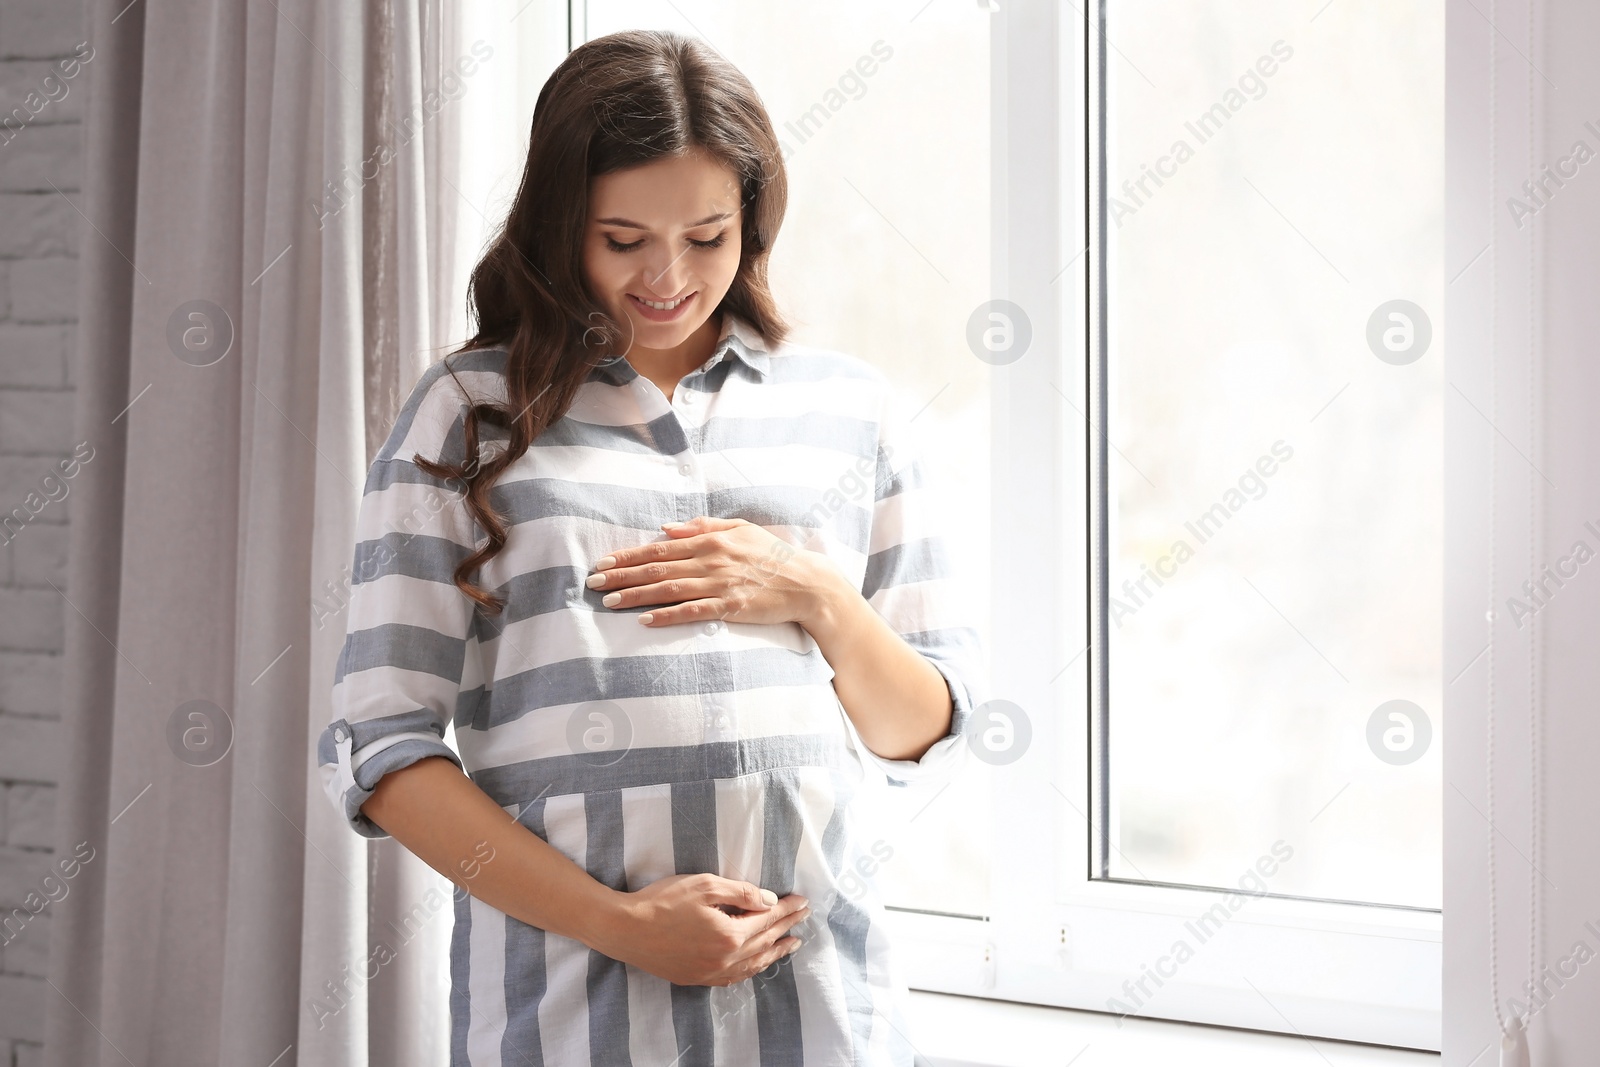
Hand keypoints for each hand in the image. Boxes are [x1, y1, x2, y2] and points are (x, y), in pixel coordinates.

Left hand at [586, 516, 842, 628]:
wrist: (806, 582)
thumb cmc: (772, 554)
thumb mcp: (739, 529)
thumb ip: (701, 526)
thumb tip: (665, 528)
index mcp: (710, 540)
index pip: (659, 548)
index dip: (628, 556)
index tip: (603, 563)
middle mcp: (710, 560)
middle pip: (656, 568)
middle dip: (621, 576)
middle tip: (593, 583)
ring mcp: (719, 584)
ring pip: (667, 589)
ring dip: (635, 595)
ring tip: (608, 602)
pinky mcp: (730, 607)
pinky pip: (692, 612)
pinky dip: (667, 615)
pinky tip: (645, 620)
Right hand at [596, 873, 809, 985]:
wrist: (626, 930)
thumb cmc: (662, 901)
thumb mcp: (704, 885)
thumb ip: (741, 893)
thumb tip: (769, 900)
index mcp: (730, 934)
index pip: (767, 919)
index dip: (787, 909)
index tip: (803, 901)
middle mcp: (725, 959)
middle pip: (765, 941)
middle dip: (786, 926)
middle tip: (804, 917)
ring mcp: (711, 972)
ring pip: (754, 964)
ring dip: (775, 952)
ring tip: (791, 943)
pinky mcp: (698, 978)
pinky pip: (735, 977)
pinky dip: (753, 968)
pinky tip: (758, 963)